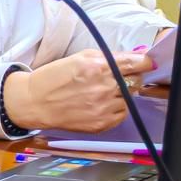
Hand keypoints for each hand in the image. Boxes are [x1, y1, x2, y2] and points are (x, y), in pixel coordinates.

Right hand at [2, 48, 151, 132]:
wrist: (34, 103)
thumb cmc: (54, 78)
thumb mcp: (79, 57)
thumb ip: (109, 57)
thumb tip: (136, 57)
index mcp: (98, 67)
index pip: (138, 63)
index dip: (145, 62)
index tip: (147, 63)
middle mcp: (104, 87)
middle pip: (136, 80)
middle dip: (129, 77)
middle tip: (113, 78)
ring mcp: (104, 107)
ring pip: (130, 98)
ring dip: (120, 94)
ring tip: (100, 93)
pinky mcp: (103, 123)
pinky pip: (122, 114)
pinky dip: (115, 108)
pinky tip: (98, 104)